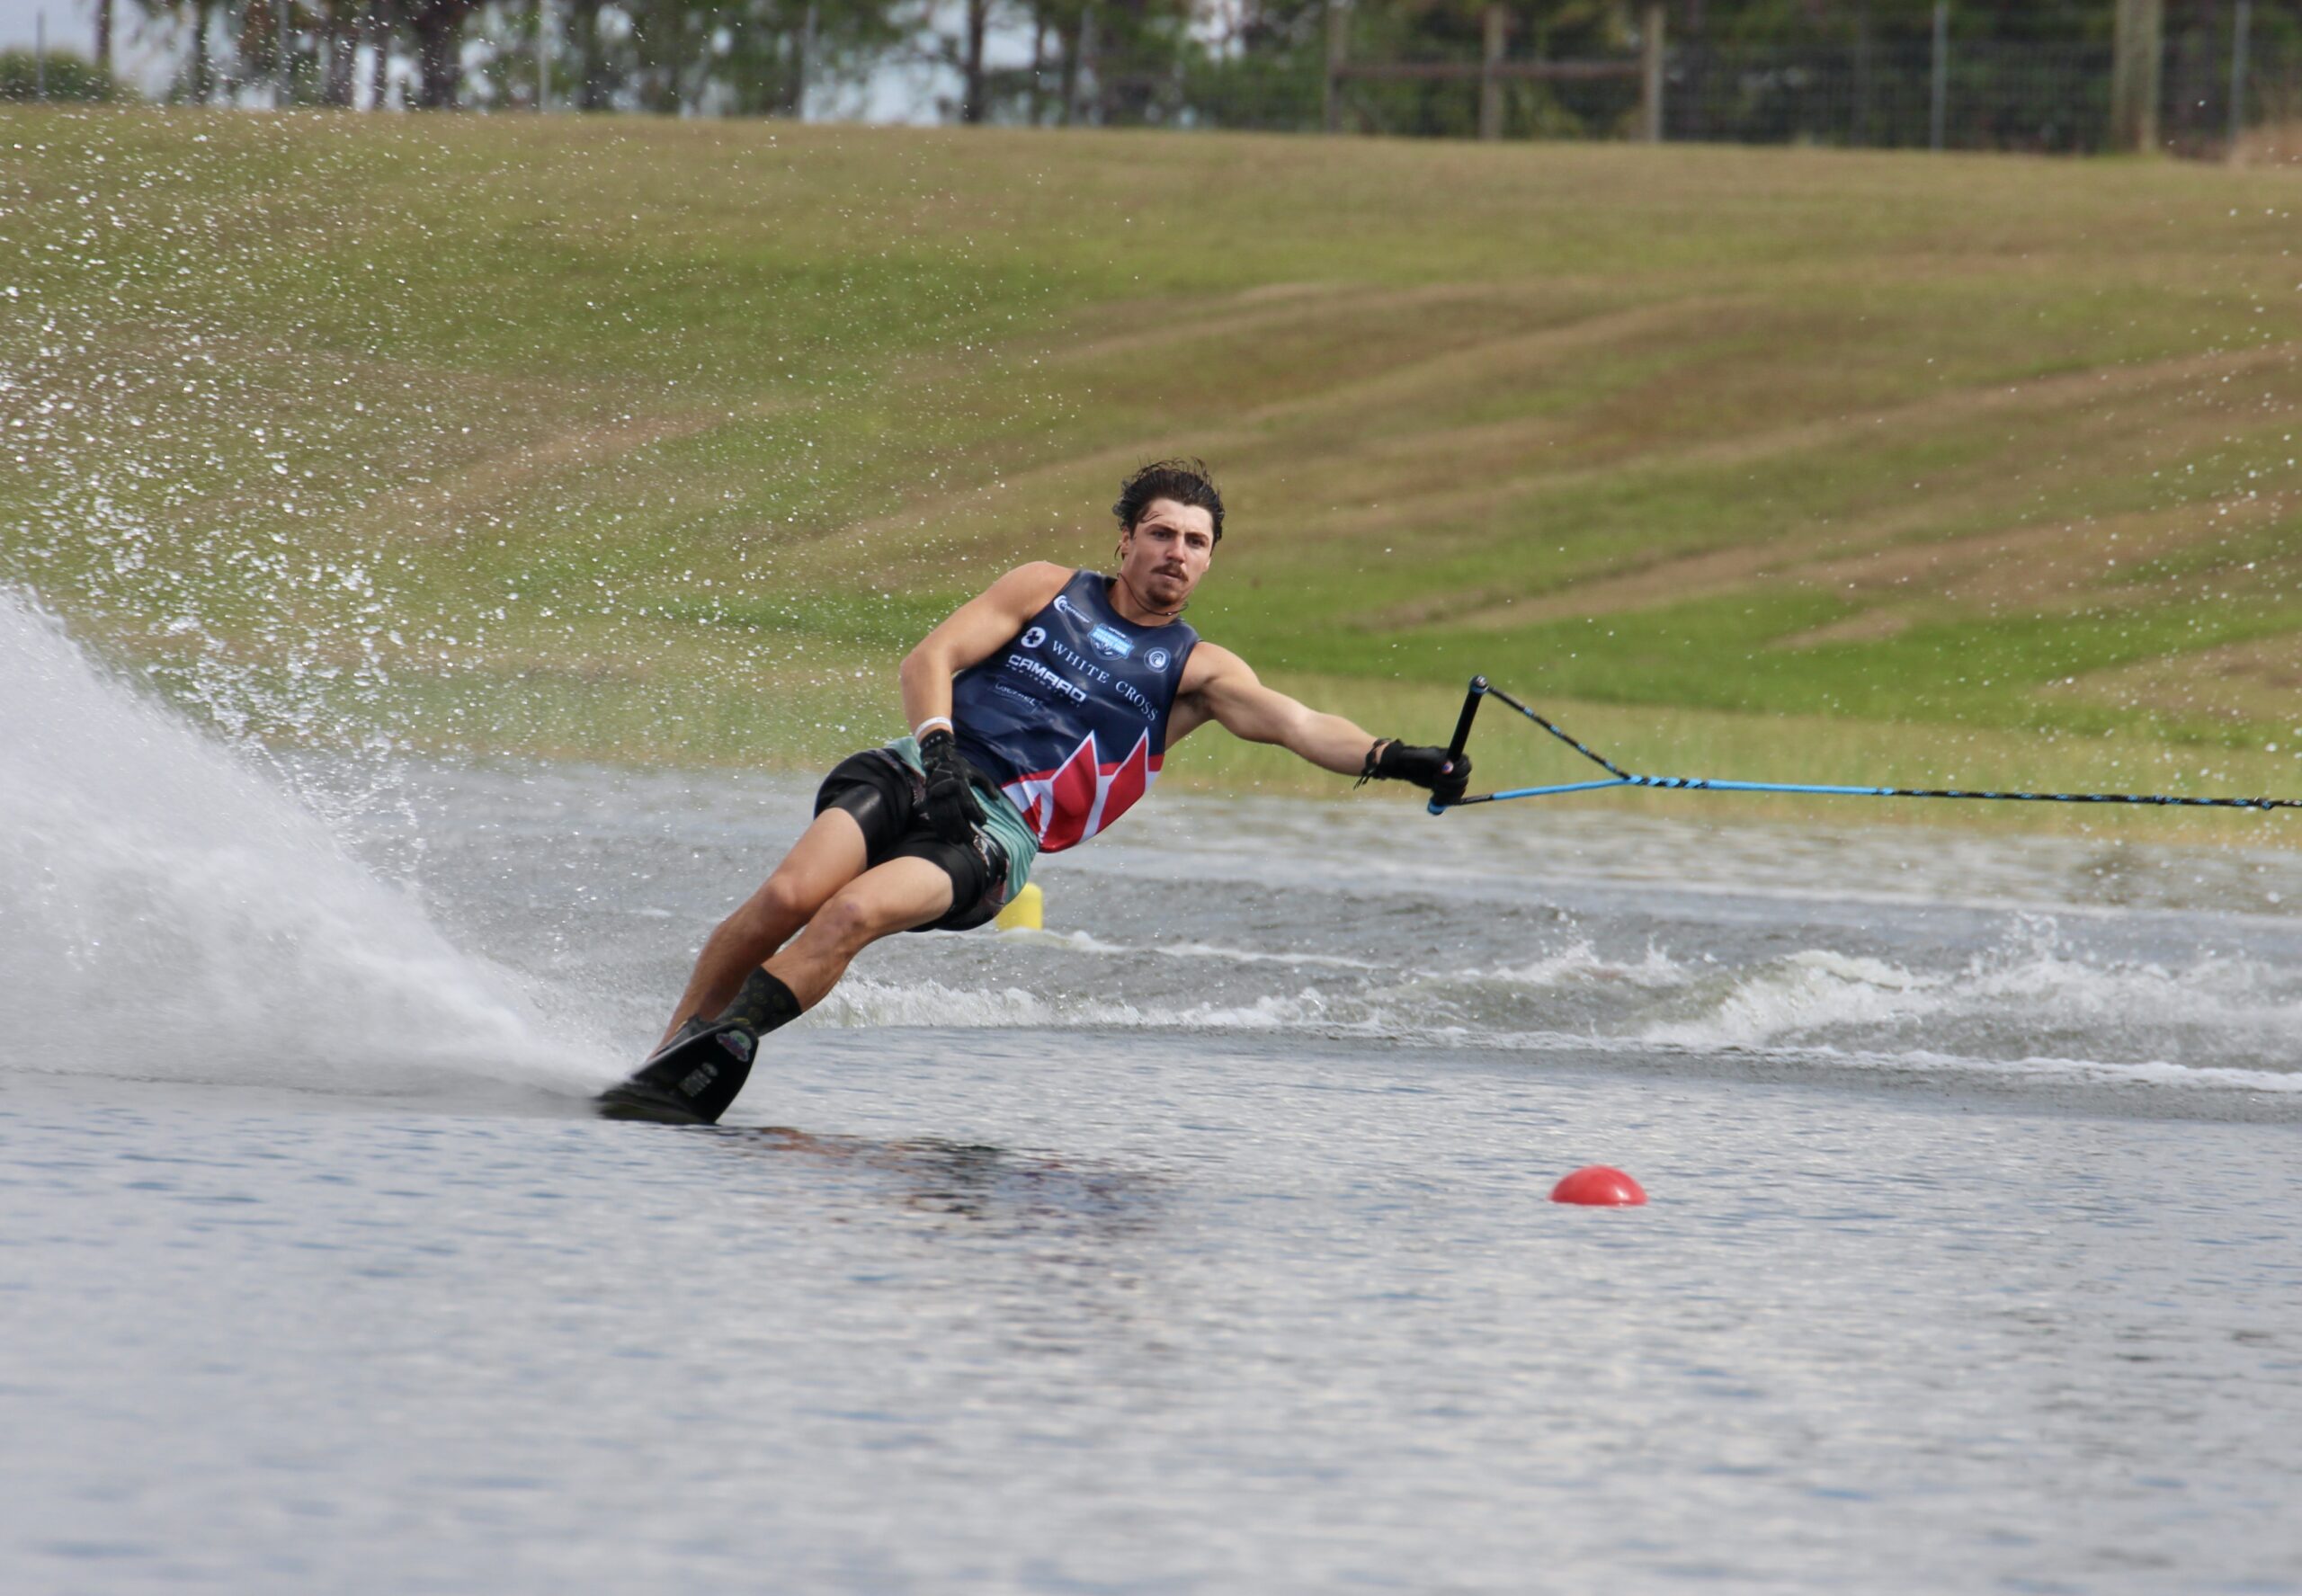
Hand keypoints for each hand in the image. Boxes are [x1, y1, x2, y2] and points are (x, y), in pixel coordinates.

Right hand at [918, 728, 987, 843]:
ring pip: (943, 818)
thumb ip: (987, 785)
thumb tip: (996, 798)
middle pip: (954, 814)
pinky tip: (947, 836)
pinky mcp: (929, 801)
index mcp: (959, 783)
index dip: (976, 815)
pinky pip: (933, 817)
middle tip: (971, 838)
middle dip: (963, 829)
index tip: (983, 822)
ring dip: (951, 831)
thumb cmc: (962, 767)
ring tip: (960, 841)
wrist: (939, 758)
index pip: (968, 803)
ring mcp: (936, 796)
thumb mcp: (977, 772)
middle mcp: (947, 791)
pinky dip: (940, 828)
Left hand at [1374, 740, 1471, 804]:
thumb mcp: (1425, 758)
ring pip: (1459, 792)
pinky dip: (1444, 799)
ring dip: (1444, 792)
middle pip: (1463, 782)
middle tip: (1434, 779)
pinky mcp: (1449, 790)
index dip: (1454, 774)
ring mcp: (1455, 780)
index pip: (1466, 769)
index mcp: (1456, 757)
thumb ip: (1437, 761)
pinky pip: (1454, 799)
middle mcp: (1459, 768)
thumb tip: (1450, 768)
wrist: (1408, 767)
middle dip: (1447, 784)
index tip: (1438, 772)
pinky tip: (1435, 795)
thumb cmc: (1416, 759)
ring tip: (1433, 786)